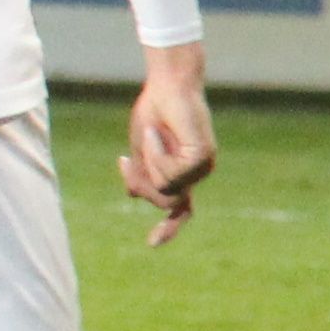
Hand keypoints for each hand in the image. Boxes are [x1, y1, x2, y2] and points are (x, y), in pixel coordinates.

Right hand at [118, 41, 215, 244]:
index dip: (168, 229)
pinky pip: (170, 172)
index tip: (151, 244)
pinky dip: (157, 153)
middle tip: (126, 159)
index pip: (181, 210)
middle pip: (162, 200)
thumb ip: (139, 174)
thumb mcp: (140, 150)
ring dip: (149, 162)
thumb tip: (131, 195)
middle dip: (140, 182)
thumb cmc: (155, 112)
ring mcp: (203, 167)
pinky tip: (159, 133)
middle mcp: (197, 174)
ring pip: (165, 188)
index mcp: (185, 174)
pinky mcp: (203, 158)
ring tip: (154, 134)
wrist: (169, 86)